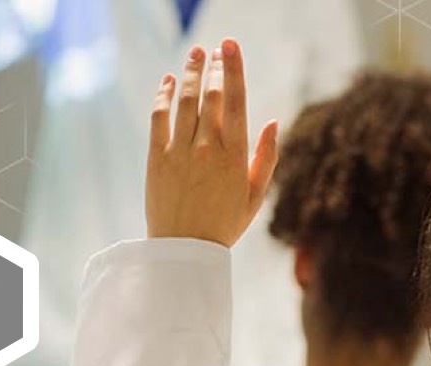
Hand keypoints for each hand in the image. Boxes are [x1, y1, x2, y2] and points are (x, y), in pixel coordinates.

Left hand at [146, 39, 278, 244]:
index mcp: (235, 156)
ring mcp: (181, 152)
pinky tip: (169, 80)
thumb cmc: (224, 224)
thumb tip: (273, 121)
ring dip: (190, 73)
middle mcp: (208, 149)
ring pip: (185, 101)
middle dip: (214, 67)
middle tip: (216, 48)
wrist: (185, 251)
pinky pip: (159, 118)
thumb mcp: (255, 195)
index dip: (233, 70)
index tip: (231, 48)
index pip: (235, 102)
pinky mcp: (157, 158)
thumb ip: (267, 157)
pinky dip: (164, 95)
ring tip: (195, 54)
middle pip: (210, 96)